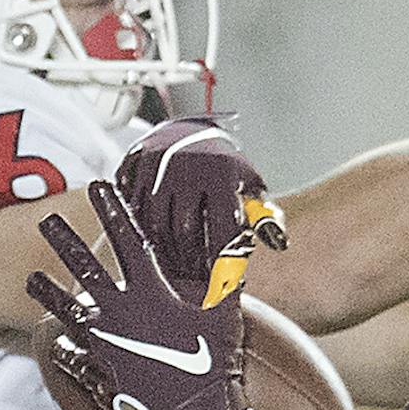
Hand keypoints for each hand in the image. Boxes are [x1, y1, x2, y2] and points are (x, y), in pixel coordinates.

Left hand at [27, 180, 258, 409]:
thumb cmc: (216, 365)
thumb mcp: (226, 315)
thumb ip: (226, 276)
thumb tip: (238, 239)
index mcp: (151, 293)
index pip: (128, 241)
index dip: (114, 211)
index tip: (100, 186)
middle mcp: (121, 314)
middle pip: (85, 269)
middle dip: (65, 241)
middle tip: (46, 220)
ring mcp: (105, 345)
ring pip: (68, 311)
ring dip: (49, 293)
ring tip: (33, 279)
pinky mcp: (99, 375)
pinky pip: (73, 358)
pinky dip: (65, 350)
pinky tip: (57, 343)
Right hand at [115, 117, 285, 303]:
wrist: (191, 127)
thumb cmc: (225, 167)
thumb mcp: (249, 185)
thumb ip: (265, 216)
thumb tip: (278, 243)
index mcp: (220, 173)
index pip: (220, 229)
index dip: (219, 262)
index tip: (217, 283)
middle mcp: (187, 166)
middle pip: (183, 231)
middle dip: (188, 262)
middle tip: (191, 280)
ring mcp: (156, 162)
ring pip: (152, 223)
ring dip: (161, 252)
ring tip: (172, 267)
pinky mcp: (134, 160)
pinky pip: (130, 207)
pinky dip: (138, 228)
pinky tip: (150, 244)